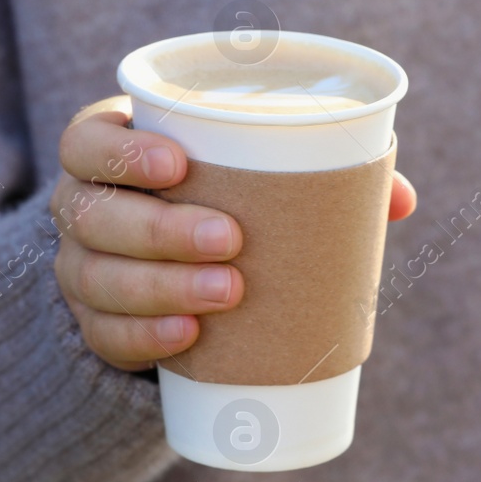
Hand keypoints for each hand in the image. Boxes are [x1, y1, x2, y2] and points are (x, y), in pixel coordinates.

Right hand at [52, 96, 416, 370]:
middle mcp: (82, 208)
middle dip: (161, 230)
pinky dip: (146, 337)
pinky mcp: (94, 325)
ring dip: (162, 287)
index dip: (122, 153)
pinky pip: (105, 335)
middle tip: (232, 239)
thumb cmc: (220, 203)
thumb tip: (400, 199)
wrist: (168, 273)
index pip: (86, 143)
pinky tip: (187, 338)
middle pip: (94, 215)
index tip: (180, 165)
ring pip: (97, 279)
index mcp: (109, 154)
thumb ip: (321, 176)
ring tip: (229, 292)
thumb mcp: (250, 180)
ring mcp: (80, 270)